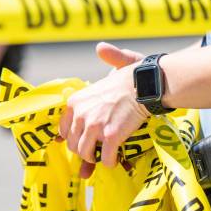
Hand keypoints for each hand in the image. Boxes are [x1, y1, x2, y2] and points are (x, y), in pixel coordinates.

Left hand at [59, 42, 146, 177]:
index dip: (74, 138)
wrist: (146, 84)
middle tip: (96, 151)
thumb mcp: (111, 68)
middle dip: (84, 151)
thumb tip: (100, 48)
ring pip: (86, 154)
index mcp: (75, 102)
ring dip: (96, 159)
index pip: (64, 130)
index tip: (83, 141)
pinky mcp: (111, 136)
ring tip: (105, 156)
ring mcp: (94, 126)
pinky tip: (117, 159)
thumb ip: (105, 64)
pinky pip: (106, 158)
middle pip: (73, 145)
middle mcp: (80, 115)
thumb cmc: (133, 77)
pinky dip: (111, 162)